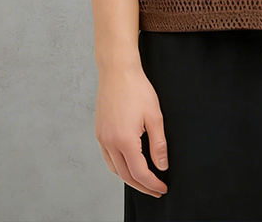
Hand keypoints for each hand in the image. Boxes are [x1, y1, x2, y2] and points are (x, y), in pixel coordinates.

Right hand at [95, 61, 168, 198]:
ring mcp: (102, 138)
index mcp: (124, 140)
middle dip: (142, 186)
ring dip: (130, 178)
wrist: (117, 71)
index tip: (162, 188)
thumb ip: (158, 144)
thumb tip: (161, 165)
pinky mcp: (99, 132)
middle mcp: (109, 142)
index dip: (152, 184)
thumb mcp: (155, 116)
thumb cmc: (136, 88)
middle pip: (126, 175)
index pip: (139, 173)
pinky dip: (119, 167)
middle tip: (156, 189)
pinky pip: (108, 158)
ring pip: (115, 169)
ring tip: (144, 181)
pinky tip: (128, 164)